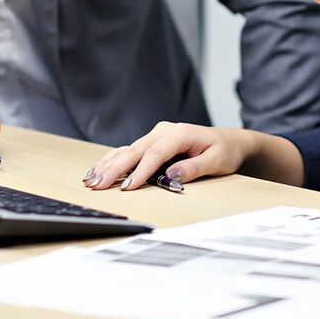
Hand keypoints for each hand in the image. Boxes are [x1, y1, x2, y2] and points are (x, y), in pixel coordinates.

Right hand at [82, 121, 251, 190]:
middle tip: (97, 185)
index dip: (140, 171)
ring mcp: (156, 135)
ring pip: (127, 149)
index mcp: (180, 133)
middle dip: (114, 168)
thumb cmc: (223, 151)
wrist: (229, 141)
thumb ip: (193, 168)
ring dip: (108, 165)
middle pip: (135, 150)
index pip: (155, 153)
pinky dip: (113, 160)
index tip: (127, 188)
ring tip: (90, 180)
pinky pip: (129, 150)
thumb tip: (170, 176)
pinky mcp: (152, 142)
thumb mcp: (216, 161)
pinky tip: (98, 170)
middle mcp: (164, 131)